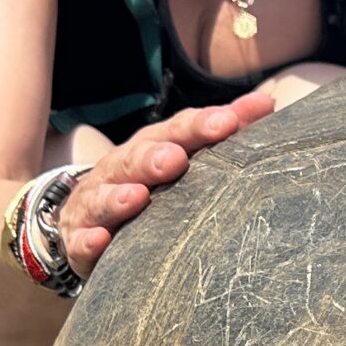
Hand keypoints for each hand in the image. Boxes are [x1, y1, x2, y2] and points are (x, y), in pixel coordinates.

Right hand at [57, 90, 274, 277]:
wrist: (85, 217)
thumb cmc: (150, 185)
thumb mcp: (181, 155)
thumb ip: (220, 133)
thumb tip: (266, 104)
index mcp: (150, 147)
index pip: (175, 131)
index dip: (199, 126)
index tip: (228, 122)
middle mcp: (120, 169)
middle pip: (135, 158)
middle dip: (153, 157)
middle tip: (175, 159)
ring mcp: (95, 204)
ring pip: (103, 197)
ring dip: (119, 197)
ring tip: (138, 196)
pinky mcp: (79, 240)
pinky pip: (80, 241)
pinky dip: (88, 240)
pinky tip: (100, 239)